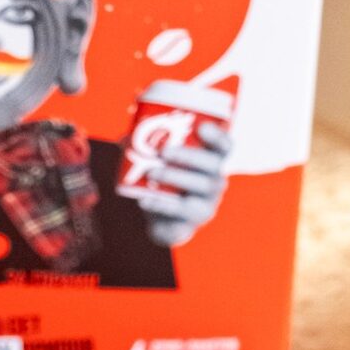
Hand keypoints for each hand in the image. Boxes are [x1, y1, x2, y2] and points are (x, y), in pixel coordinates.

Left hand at [137, 116, 229, 247]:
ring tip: (151, 172)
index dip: (217, 136)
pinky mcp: (196, 219)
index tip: (201, 127)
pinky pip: (182, 211)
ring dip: (175, 176)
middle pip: (213, 164)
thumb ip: (145, 149)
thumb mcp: (159, 165)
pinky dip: (161, 204)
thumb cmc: (165, 185)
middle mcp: (216, 179)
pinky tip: (144, 199)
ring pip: (201, 186)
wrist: (164, 222)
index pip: (225, 146)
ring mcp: (209, 200)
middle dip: (189, 155)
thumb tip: (125, 138)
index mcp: (212, 161)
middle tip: (164, 151)